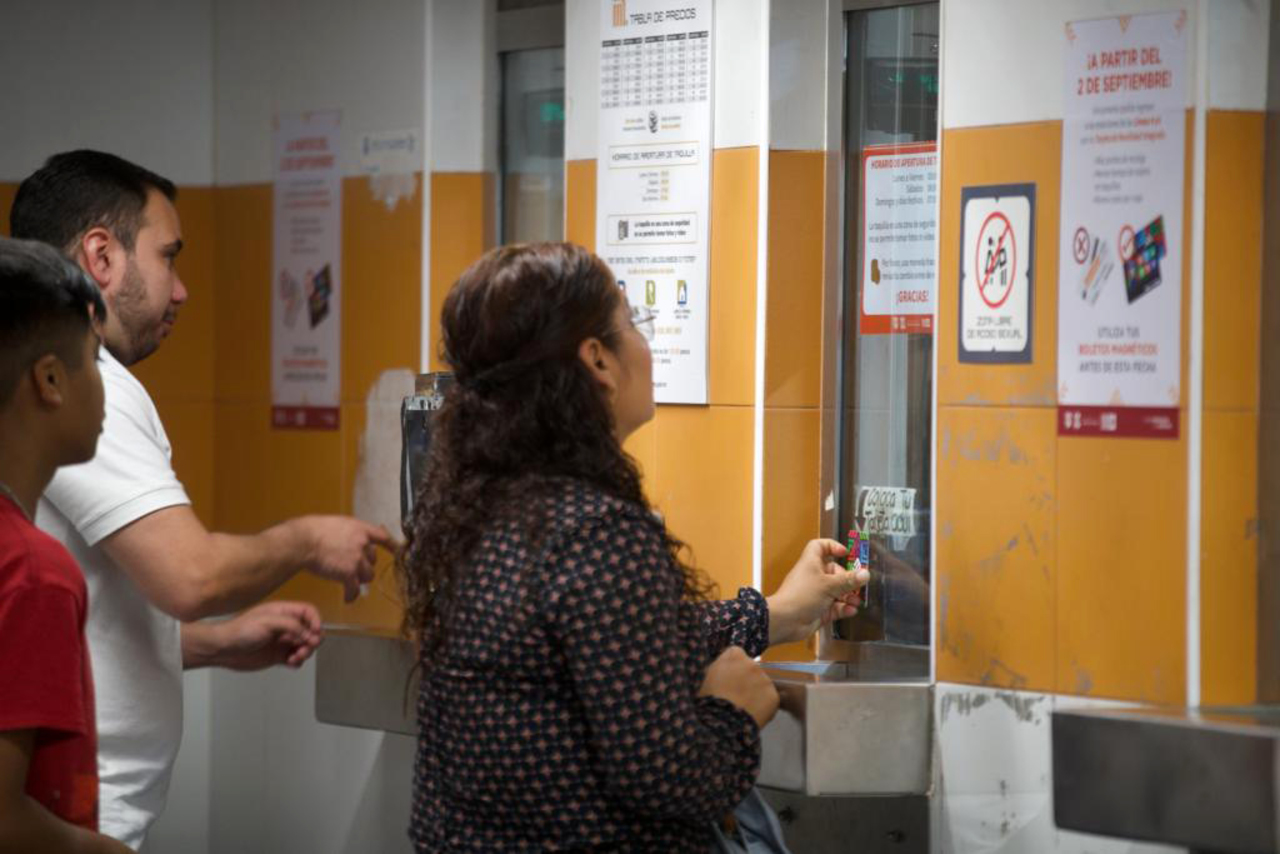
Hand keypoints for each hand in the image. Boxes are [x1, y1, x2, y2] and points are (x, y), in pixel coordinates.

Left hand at [207, 601, 323, 670]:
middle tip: (304, 649)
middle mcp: (285, 626)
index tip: (315, 633)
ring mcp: (282, 641)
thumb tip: (310, 634)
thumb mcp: (268, 622)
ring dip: (305, 653)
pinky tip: (290, 663)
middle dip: (312, 640)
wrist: (224, 648)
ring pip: (305, 646)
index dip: (316, 621)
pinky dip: (298, 662)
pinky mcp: (278, 656)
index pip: (309, 612)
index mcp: (284, 612)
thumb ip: (291, 625)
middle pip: (310, 631)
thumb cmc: (242, 631)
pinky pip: (296, 658)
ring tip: (295, 658)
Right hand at [301, 516, 396, 601]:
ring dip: (359, 580)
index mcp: (360, 529)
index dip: (392, 545)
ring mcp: (356, 559)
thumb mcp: (336, 524)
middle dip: (364, 566)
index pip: (382, 537)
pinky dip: (351, 595)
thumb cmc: (313, 531)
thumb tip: (349, 541)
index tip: (399, 550)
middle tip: (353, 570)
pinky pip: (354, 589)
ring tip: (349, 583)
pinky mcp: (348, 573)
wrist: (303, 541)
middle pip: (373, 560)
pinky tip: (347, 598)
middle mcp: (362, 543)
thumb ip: (348, 534)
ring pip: (368, 576)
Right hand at [697, 646, 779, 727]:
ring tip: (742, 709)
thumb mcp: (703, 675)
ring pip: (761, 685)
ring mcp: (765, 680)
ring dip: (754, 692)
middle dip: (744, 679)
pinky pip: (769, 700)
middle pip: (750, 669)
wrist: (719, 723)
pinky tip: (751, 716)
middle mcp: (753, 663)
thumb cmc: (704, 699)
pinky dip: (763, 706)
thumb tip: (720, 669)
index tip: (726, 679)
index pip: (736, 655)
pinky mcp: (774, 697)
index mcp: (734, 655)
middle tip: (734, 695)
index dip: (731, 668)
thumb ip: (716, 667)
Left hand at [766, 538, 869, 645]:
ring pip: (837, 591)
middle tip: (859, 584)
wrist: (785, 621)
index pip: (820, 547)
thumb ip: (848, 580)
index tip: (845, 553)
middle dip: (848, 578)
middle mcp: (814, 577)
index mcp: (811, 563)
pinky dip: (844, 608)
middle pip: (834, 571)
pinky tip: (851, 610)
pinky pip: (835, 607)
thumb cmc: (800, 596)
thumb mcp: (829, 585)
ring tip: (856, 600)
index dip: (833, 546)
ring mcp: (816, 594)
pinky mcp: (819, 610)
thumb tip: (864, 574)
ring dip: (848, 595)